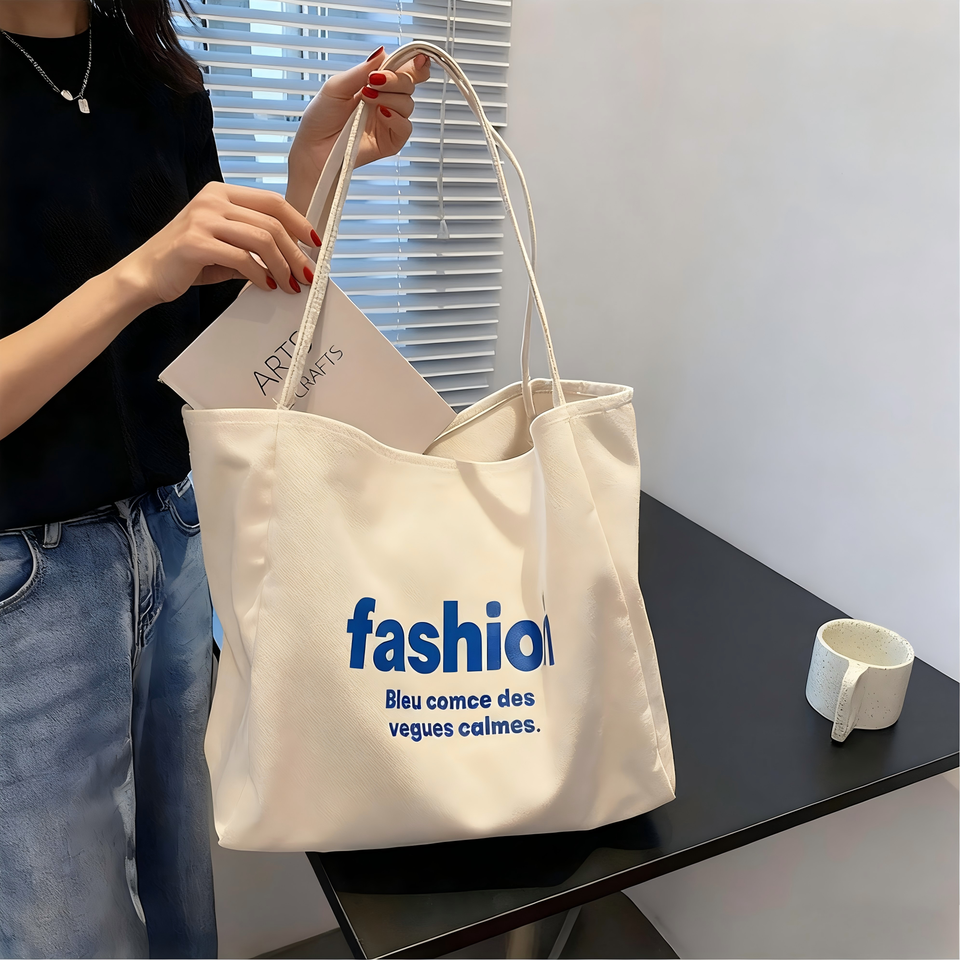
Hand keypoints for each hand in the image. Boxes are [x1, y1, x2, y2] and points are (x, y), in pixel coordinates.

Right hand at [120, 182, 320, 305]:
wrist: (145, 275)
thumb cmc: (186, 261)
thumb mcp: (225, 246)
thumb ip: (254, 246)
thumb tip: (292, 258)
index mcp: (221, 194)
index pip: (272, 201)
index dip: (299, 222)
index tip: (314, 243)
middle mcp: (212, 200)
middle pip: (272, 222)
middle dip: (295, 251)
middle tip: (306, 274)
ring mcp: (203, 219)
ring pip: (262, 239)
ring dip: (282, 266)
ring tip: (289, 285)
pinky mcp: (196, 242)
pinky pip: (242, 258)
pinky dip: (260, 275)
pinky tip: (265, 286)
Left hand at [285, 48, 431, 213]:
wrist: (314, 147)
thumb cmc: (320, 118)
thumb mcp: (337, 86)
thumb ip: (361, 70)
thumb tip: (381, 52)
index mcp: (375, 85)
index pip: (402, 70)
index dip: (413, 63)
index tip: (418, 58)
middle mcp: (385, 101)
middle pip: (409, 84)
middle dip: (396, 79)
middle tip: (374, 81)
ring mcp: (389, 121)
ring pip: (408, 104)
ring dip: (389, 97)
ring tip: (367, 99)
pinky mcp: (391, 141)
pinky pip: (405, 127)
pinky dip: (395, 118)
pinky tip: (380, 114)